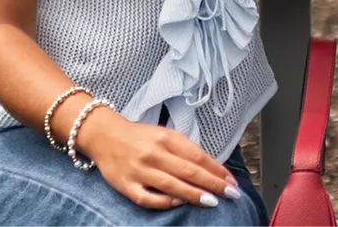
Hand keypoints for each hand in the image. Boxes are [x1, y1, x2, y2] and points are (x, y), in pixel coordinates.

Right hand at [74, 108, 241, 208]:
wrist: (105, 136)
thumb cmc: (141, 137)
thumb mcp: (166, 135)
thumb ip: (186, 149)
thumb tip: (211, 168)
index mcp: (167, 139)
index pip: (198, 157)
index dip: (217, 170)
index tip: (232, 181)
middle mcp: (154, 154)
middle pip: (189, 171)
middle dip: (213, 184)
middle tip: (231, 193)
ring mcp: (140, 170)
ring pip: (172, 185)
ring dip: (195, 194)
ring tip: (212, 201)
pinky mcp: (126, 185)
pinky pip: (148, 198)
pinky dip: (165, 202)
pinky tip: (179, 202)